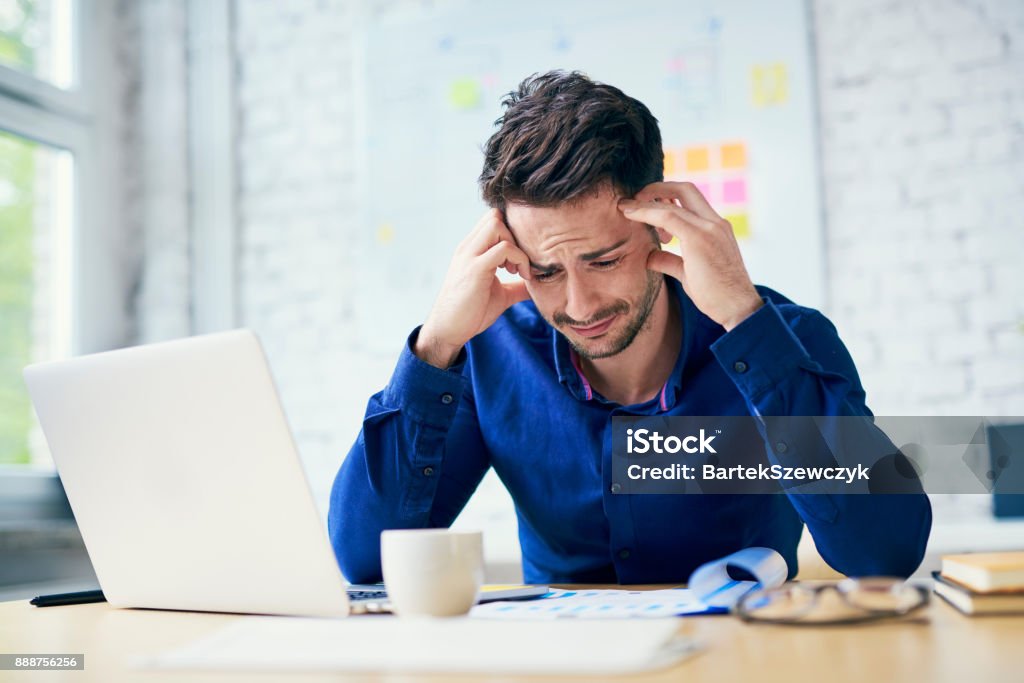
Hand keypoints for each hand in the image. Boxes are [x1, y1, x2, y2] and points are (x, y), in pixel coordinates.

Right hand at [416, 209, 531, 367]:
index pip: (493, 220)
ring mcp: (470, 256)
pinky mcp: (476, 269)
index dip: (512, 233)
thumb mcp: (500, 294)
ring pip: (497, 224)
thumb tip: (539, 285)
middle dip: (515, 235)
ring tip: (519, 270)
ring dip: (516, 245)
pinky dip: (519, 259)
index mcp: (472, 249)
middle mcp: (468, 247)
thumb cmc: (471, 313)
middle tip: (520, 262)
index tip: (520, 258)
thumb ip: (517, 286)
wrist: (448, 330)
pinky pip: (504, 248)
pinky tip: (521, 277)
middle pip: (495, 215)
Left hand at [618, 182, 762, 331]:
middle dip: (655, 189)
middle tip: (633, 201)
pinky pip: (668, 217)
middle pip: (684, 188)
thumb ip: (670, 260)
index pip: (690, 199)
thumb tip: (649, 256)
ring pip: (674, 201)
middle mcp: (715, 222)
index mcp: (715, 227)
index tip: (643, 207)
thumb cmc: (716, 295)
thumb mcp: (688, 273)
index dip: (664, 198)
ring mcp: (710, 228)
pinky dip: (647, 212)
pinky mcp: (700, 238)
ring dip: (647, 201)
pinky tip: (631, 215)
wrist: (738, 309)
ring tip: (627, 210)